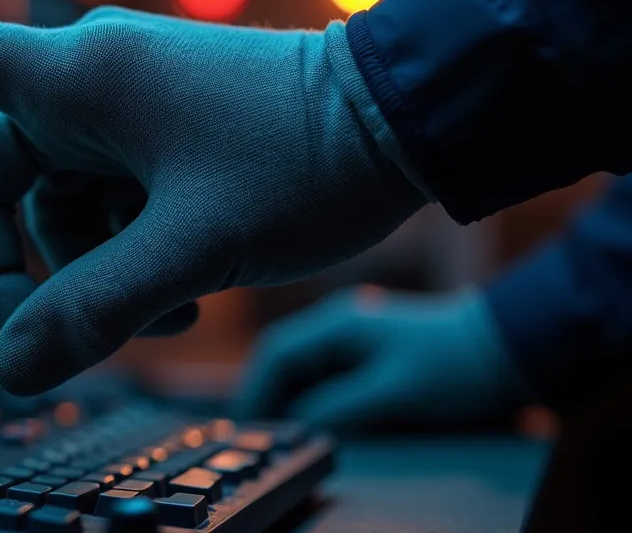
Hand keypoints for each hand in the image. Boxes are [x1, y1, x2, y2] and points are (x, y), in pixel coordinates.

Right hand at [0, 8, 427, 394]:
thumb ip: (95, 309)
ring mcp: (116, 114)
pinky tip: (181, 281)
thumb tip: (10, 368)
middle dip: (16, 267)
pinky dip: (117, 256)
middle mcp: (81, 85)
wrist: (404, 119)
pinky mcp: (148, 140)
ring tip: (167, 297)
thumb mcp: (194, 245)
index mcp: (72, 76)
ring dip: (83, 270)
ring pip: (47, 213)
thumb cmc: (308, 153)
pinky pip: (94, 210)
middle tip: (70, 327)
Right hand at [233, 286, 529, 429]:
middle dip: (269, 398)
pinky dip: (315, 399)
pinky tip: (316, 421)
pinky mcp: (374, 353)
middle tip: (259, 435)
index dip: (255, 390)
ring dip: (292, 400)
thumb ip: (338, 405)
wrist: (512, 346)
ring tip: (283, 434)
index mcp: (338, 323)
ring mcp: (357, 336)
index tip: (245, 423)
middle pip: (285, 361)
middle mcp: (341, 324)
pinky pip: (328, 377)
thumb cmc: (457, 364)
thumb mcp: (392, 391)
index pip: (276, 352)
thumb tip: (297, 422)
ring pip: (306, 370)